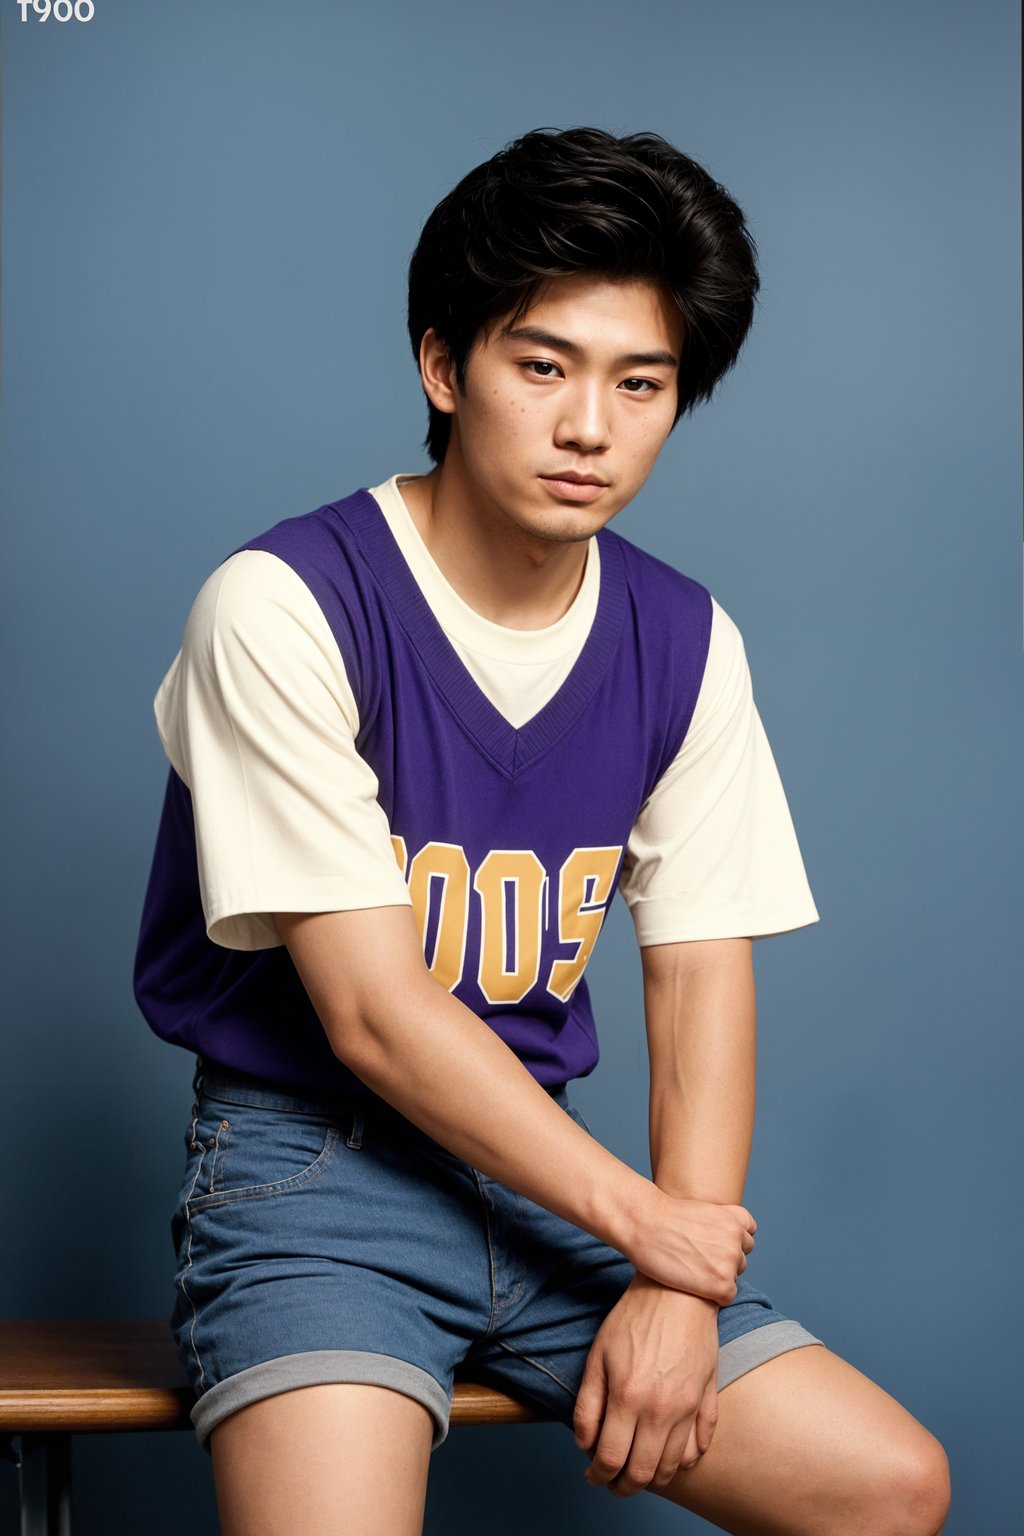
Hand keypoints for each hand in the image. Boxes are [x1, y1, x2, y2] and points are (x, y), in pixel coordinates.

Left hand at [573, 1274, 719, 1496]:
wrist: (677, 1290)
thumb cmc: (633, 1319)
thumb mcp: (598, 1356)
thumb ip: (588, 1405)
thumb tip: (585, 1444)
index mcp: (629, 1398)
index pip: (611, 1459)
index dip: (597, 1475)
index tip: (592, 1475)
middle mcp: (662, 1410)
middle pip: (644, 1473)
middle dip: (623, 1486)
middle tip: (612, 1482)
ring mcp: (689, 1407)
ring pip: (673, 1467)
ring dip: (653, 1478)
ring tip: (638, 1471)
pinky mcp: (708, 1400)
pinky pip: (701, 1447)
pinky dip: (685, 1460)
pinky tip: (669, 1453)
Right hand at [626, 1186, 755, 1304]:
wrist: (644, 1224)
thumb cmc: (663, 1219)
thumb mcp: (700, 1210)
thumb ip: (719, 1225)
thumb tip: (723, 1247)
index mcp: (734, 1218)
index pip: (748, 1233)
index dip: (731, 1241)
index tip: (712, 1244)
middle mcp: (737, 1238)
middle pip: (741, 1257)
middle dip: (724, 1261)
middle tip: (696, 1260)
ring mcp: (731, 1260)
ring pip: (735, 1276)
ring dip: (718, 1277)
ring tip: (692, 1272)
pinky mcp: (722, 1283)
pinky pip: (728, 1296)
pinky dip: (713, 1296)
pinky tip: (693, 1286)